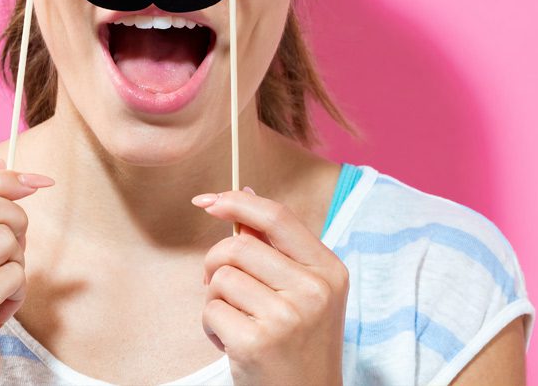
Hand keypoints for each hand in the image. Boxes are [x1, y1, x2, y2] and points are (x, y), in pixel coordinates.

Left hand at [193, 186, 348, 384]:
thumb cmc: (299, 345)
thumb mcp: (305, 293)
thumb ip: (277, 248)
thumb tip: (242, 193)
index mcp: (330, 271)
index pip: (278, 217)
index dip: (238, 202)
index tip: (208, 201)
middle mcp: (313, 290)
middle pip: (239, 245)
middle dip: (215, 262)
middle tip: (217, 286)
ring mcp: (287, 317)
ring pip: (221, 277)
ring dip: (215, 300)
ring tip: (236, 322)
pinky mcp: (256, 342)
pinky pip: (211, 310)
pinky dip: (211, 327)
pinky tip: (233, 343)